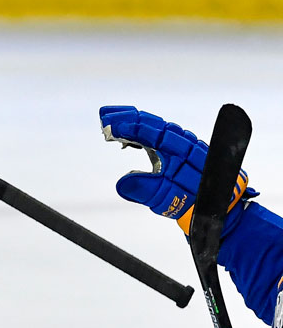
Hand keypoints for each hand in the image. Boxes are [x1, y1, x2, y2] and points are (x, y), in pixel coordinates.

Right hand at [99, 106, 252, 233]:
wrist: (222, 211)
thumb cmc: (196, 205)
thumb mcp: (167, 201)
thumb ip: (145, 190)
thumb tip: (122, 182)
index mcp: (182, 153)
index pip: (153, 132)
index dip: (131, 127)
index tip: (111, 126)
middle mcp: (186, 145)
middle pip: (155, 124)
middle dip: (129, 118)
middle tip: (105, 116)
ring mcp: (187, 147)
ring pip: (160, 127)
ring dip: (137, 122)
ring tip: (114, 121)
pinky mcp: (185, 152)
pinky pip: (165, 134)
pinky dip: (147, 131)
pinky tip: (134, 135)